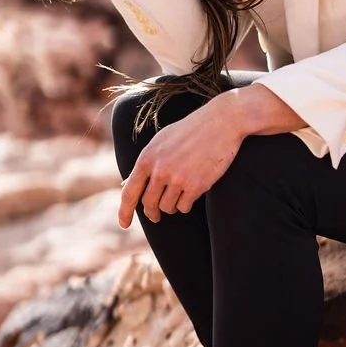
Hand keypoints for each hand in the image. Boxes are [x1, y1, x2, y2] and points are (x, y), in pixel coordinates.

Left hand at [118, 97, 244, 226]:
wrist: (221, 122)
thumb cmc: (190, 130)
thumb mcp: (162, 141)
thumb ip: (146, 162)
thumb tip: (127, 184)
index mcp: (147, 157)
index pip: (129, 192)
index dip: (124, 212)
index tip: (124, 224)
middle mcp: (160, 170)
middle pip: (148, 204)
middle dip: (152, 213)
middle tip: (155, 216)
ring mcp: (178, 178)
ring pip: (167, 208)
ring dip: (172, 206)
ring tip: (179, 194)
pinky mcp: (196, 185)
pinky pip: (184, 207)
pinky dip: (186, 204)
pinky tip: (191, 193)